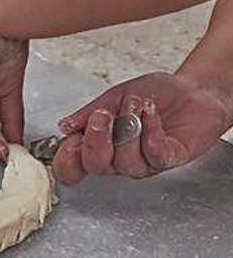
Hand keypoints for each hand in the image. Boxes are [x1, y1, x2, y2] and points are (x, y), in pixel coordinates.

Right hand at [53, 72, 232, 184]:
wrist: (192, 90)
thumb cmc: (154, 96)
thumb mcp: (114, 97)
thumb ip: (89, 113)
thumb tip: (65, 126)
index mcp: (99, 147)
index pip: (73, 167)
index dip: (66, 160)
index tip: (70, 138)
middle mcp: (118, 161)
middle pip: (96, 166)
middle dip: (96, 140)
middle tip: (102, 116)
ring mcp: (143, 163)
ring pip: (125, 161)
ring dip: (130, 127)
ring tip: (138, 104)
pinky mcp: (168, 159)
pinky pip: (154, 153)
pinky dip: (151, 130)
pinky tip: (151, 113)